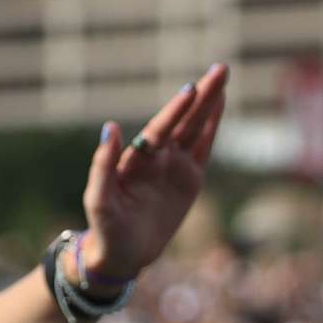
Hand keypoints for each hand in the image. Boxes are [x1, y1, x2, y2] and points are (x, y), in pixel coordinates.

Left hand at [83, 66, 228, 282]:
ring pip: (196, 129)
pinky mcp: (190, 180)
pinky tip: (219, 106)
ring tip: (223, 77)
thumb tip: (110, 127)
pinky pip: (204, 149)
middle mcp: (157, 156)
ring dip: (210, 104)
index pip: (160, 129)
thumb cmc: (106, 226)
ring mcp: (175, 166)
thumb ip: (102, 164)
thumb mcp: (99, 199)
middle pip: (184, 120)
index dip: (176, 111)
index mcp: (136, 158)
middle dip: (202, 95)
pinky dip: (212, 127)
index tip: (191, 89)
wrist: (124, 252)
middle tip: (221, 69)